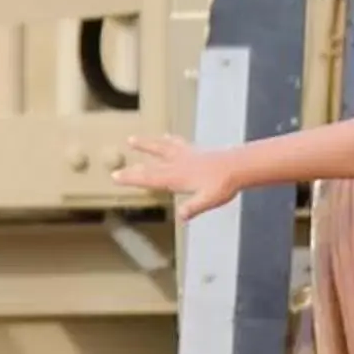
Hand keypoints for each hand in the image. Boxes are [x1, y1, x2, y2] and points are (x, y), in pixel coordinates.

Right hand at [113, 134, 243, 221]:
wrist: (237, 166)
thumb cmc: (223, 185)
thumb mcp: (208, 200)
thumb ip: (194, 207)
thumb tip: (181, 217)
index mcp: (177, 177)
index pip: (149, 178)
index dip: (132, 178)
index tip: (116, 177)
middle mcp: (177, 164)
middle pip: (150, 166)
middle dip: (132, 169)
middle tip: (115, 170)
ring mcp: (185, 155)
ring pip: (160, 148)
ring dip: (146, 144)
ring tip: (132, 139)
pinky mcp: (193, 151)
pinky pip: (177, 143)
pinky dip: (169, 140)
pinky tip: (165, 136)